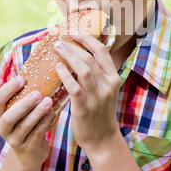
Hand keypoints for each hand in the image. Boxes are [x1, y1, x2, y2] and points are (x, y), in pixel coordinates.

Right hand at [0, 76, 53, 167]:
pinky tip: (53, 112)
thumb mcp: (20, 108)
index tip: (22, 78)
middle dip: (23, 105)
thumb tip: (36, 62)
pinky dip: (45, 122)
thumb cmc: (27, 121)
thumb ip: (23, 92)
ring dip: (37, 113)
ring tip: (49, 101)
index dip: (8, 89)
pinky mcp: (28, 148)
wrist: (30, 152)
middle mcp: (3, 127)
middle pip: (8, 117)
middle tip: (38, 93)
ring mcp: (15, 139)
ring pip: (24, 127)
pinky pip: (37, 134)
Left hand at [53, 30, 120, 151]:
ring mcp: (98, 97)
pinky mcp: (85, 107)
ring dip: (69, 56)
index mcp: (113, 78)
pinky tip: (57, 68)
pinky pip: (74, 87)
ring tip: (57, 48)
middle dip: (74, 45)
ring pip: (84, 69)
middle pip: (91, 57)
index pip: (102, 51)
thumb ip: (96, 74)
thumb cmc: (99, 113)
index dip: (88, 38)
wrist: (102, 139)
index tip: (74, 31)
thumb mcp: (104, 90)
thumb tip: (77, 55)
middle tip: (60, 40)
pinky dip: (65, 75)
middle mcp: (108, 85)